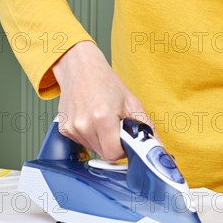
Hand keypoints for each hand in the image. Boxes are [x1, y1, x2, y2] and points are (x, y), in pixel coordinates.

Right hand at [53, 41, 159, 159]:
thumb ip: (147, 129)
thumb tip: (158, 148)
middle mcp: (84, 124)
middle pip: (104, 153)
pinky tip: (92, 120)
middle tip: (116, 126)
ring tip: (103, 121)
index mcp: (102, 117)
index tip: (125, 140)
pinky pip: (83, 143)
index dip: (123, 150)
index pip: (114, 154)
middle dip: (113, 144)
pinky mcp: (64, 129)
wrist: (80, 68)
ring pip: (94, 149)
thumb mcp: (132, 103)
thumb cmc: (106, 83)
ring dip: (102, 141)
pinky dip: (90, 136)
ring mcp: (72, 127)